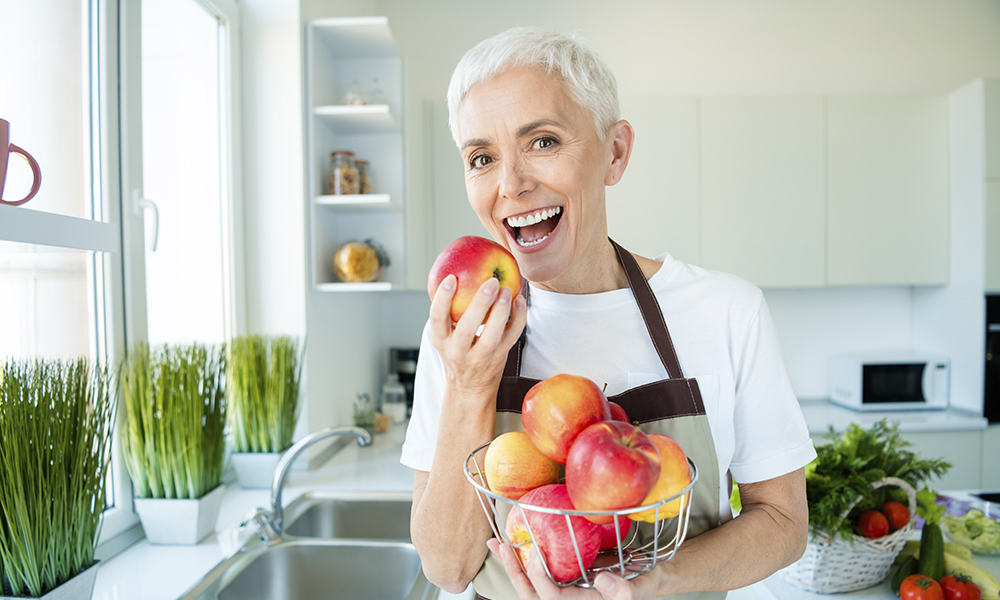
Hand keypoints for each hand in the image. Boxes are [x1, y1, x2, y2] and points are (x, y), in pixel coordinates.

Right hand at [428, 274, 525, 396]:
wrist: (470, 387)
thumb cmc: (458, 351)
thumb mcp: (445, 335)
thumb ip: (448, 310)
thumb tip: (457, 271)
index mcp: (440, 340)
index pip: (436, 318)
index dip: (442, 298)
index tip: (452, 278)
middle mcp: (458, 351)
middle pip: (467, 328)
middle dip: (480, 303)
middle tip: (491, 281)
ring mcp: (480, 357)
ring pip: (492, 335)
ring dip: (501, 311)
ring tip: (506, 289)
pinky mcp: (499, 357)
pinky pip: (511, 337)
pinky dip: (518, 319)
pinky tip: (519, 301)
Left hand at [486, 538, 663, 599]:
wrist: (647, 579)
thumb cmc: (645, 586)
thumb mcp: (641, 588)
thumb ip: (624, 590)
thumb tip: (602, 580)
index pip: (550, 596)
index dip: (538, 577)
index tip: (535, 551)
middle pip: (530, 592)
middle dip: (513, 570)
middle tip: (501, 545)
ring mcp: (562, 590)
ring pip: (529, 583)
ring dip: (512, 563)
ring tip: (497, 542)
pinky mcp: (563, 578)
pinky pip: (538, 571)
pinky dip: (524, 556)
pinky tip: (514, 539)